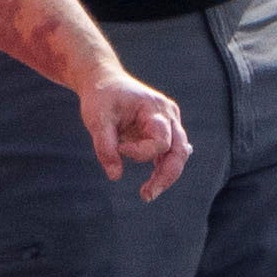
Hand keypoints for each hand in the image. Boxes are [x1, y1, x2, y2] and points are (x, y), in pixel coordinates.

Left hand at [75, 68, 196, 199]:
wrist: (104, 80)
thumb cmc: (101, 97)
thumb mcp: (97, 120)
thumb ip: (105, 147)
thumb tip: (115, 176)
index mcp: (156, 108)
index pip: (160, 142)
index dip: (140, 152)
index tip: (119, 148)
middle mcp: (168, 115)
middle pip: (179, 151)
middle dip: (165, 176)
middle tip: (146, 195)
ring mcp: (169, 122)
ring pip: (178, 154)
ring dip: (164, 175)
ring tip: (146, 193)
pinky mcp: (163, 130)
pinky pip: (169, 152)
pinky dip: (162, 167)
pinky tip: (152, 183)